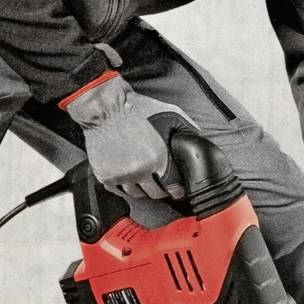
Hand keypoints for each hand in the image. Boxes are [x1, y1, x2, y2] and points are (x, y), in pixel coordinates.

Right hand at [64, 75, 188, 200]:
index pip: (172, 187)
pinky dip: (123, 188)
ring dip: (141, 190)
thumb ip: (186, 127)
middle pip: (154, 193)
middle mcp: (140, 170)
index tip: (177, 191)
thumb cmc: (136, 109)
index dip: (176, 190)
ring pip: (135, 194)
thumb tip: (199, 136)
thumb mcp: (170, 113)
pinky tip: (127, 181)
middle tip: (161, 188)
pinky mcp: (105, 176)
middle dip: (160, 191)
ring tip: (144, 183)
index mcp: (157, 157)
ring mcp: (122, 175)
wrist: (105, 109)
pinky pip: (117, 191)